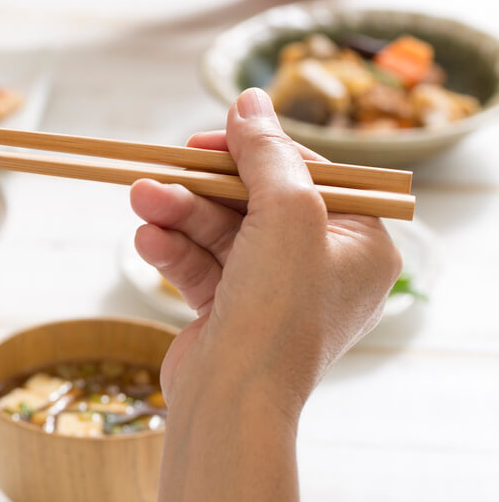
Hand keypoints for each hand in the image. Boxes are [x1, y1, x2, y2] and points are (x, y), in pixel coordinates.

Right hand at [128, 88, 400, 414]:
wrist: (234, 401)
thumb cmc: (278, 310)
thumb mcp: (286, 211)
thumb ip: (267, 152)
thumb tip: (250, 100)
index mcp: (361, 244)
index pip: (309, 174)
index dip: (256, 149)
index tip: (209, 136)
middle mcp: (321, 267)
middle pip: (255, 200)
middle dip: (202, 185)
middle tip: (161, 166)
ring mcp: (273, 292)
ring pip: (218, 230)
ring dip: (177, 212)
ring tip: (139, 198)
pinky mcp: (230, 311)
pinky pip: (200, 263)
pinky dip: (172, 248)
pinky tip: (146, 239)